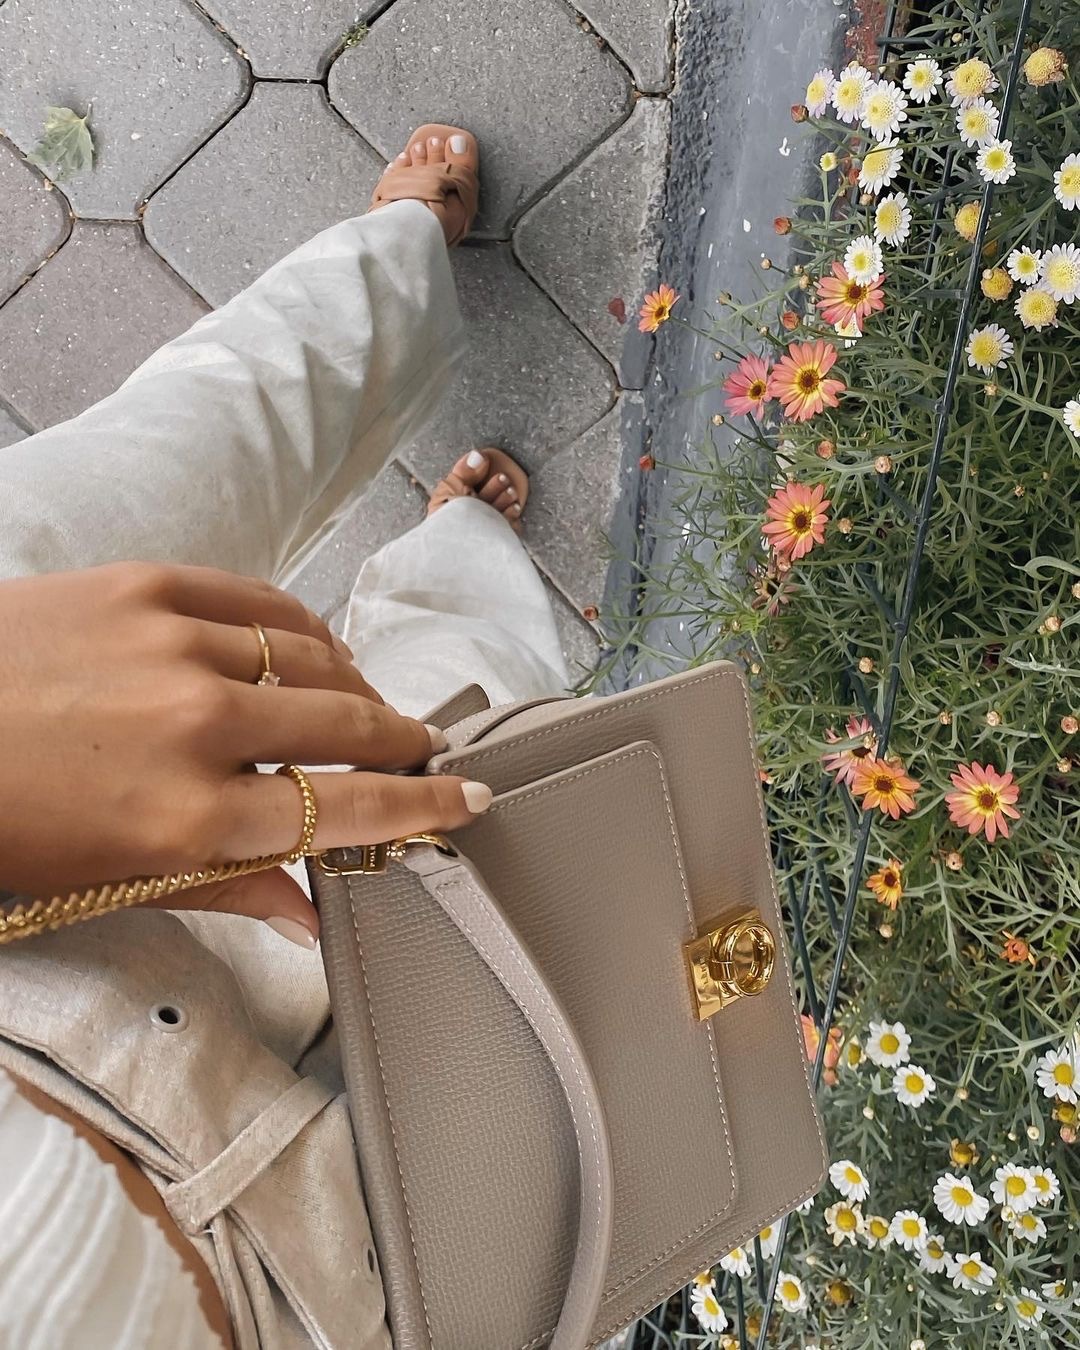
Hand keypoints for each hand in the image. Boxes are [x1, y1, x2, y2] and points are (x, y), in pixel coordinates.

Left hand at [0, 563, 490, 943]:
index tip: (464, 801)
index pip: (346, 811)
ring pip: (319, 659)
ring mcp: (176, 643)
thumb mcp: (99, 879)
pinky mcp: (150, 585)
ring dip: (356, 688)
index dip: (422, 808)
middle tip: (422, 754)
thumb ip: (223, 888)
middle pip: (350, 728)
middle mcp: (197, 726)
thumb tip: (305, 913)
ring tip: (363, 709)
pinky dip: (305, 631)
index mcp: (185, 819)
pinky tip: (310, 651)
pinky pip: (266, 602)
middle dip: (403, 744)